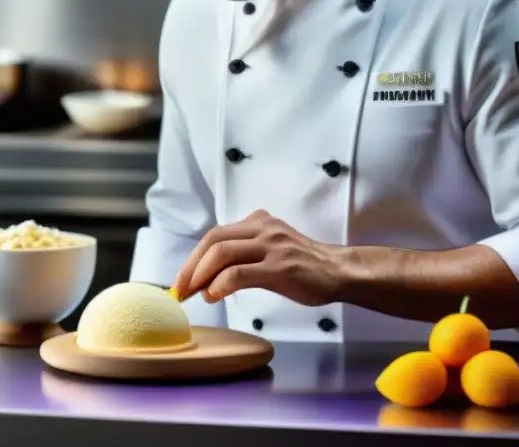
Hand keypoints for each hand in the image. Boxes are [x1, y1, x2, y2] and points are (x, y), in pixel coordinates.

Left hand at [172, 210, 344, 305]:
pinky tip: (214, 295)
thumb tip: (207, 278)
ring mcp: (272, 246)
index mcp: (258, 222)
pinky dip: (220, 284)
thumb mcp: (271, 249)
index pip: (215, 235)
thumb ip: (244, 254)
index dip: (194, 257)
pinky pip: (240, 272)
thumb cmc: (304, 266)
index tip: (182, 280)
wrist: (339, 271)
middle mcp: (263, 228)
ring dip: (201, 275)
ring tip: (193, 294)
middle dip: (191, 266)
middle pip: (213, 240)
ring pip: (223, 252)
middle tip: (179, 289)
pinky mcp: (280, 267)